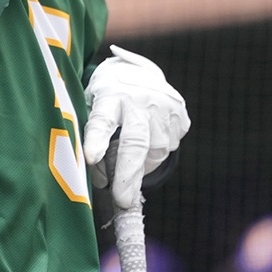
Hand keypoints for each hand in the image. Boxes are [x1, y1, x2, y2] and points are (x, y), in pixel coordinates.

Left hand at [83, 45, 188, 209]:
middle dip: (128, 174)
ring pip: (155, 151)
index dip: (96, 141)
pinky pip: (170, 147)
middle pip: (135, 141)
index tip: (91, 158)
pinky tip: (148, 142)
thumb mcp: (91, 109)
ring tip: (129, 159)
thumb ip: (94, 140)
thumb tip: (103, 181)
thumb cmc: (108, 98)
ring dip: (141, 165)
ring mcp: (163, 106)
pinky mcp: (180, 114)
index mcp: (110, 96)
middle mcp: (139, 101)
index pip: (102, 121)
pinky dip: (155, 154)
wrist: (138, 72)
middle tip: (122, 200)